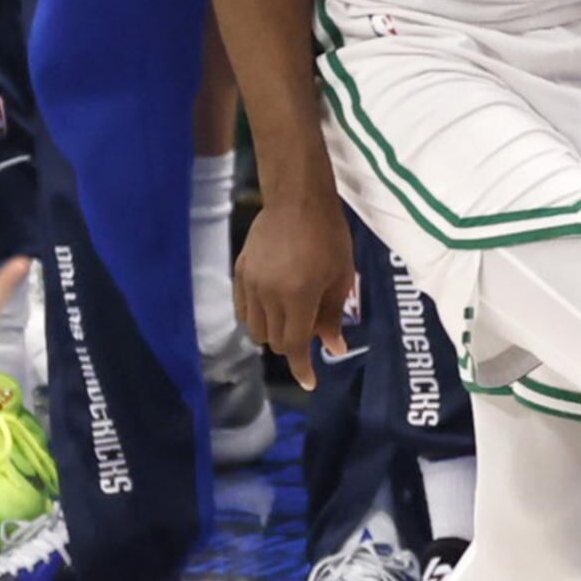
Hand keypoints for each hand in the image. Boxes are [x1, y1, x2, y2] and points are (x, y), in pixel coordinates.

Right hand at [233, 181, 357, 386]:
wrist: (297, 198)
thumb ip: (333, 315)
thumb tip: (334, 348)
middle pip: (276, 342)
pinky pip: (243, 309)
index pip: (295, 346)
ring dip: (275, 331)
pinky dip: (258, 316)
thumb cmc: (329, 236)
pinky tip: (272, 303)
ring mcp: (250, 284)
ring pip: (256, 329)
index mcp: (298, 297)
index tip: (310, 382)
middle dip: (294, 344)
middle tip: (312, 326)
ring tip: (291, 313)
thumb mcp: (341, 277)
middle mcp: (269, 295)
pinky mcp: (240, 272)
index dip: (302, 369)